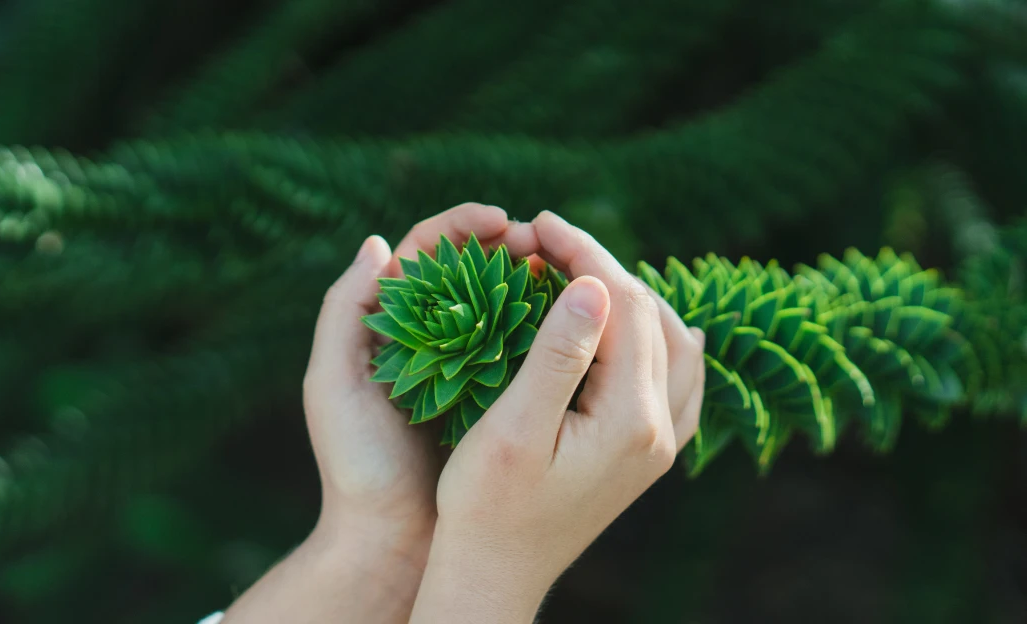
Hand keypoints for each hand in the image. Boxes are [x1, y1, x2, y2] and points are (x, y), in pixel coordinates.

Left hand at [224, 203, 538, 623]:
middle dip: (509, 246)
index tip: (502, 221)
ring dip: (534, 282)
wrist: (391, 537)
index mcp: (389, 324)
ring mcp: (466, 366)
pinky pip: (525, 350)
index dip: (463, 227)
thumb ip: (343, 312)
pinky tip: (574, 320)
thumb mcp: (332, 386)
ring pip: (504, 306)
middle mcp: (429, 337)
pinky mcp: (496, 397)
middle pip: (473, 270)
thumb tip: (378, 244)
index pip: (427, 253)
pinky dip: (547, 329)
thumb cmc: (356, 464)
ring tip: (566, 270)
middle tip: (546, 243)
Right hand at [409, 211, 705, 622]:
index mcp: (630, 420)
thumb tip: (593, 284)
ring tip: (576, 273)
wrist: (495, 574)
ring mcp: (661, 445)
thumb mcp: (512, 429)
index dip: (583, 254)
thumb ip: (557, 356)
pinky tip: (630, 327)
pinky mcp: (647, 454)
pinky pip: (676, 378)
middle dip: (602, 268)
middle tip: (545, 241)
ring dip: (629, 298)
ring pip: (672, 343)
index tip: (538, 224)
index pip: (623, 307)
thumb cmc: (486, 506)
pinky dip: (652, 338)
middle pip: (651, 317)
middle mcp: (660, 430)